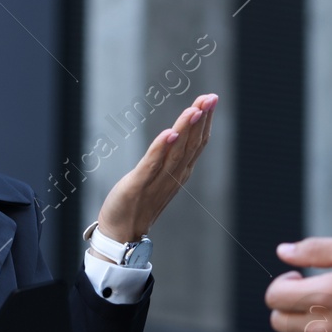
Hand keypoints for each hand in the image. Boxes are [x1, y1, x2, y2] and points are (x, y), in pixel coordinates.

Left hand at [94, 93, 217, 242]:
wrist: (120, 233)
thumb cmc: (139, 203)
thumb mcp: (160, 176)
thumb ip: (170, 157)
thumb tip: (179, 133)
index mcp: (179, 172)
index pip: (197, 143)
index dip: (205, 121)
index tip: (211, 99)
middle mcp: (173, 176)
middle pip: (191, 144)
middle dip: (201, 119)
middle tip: (210, 98)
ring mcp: (157, 182)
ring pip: (176, 152)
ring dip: (186, 129)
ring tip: (194, 110)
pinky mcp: (138, 185)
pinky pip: (152, 165)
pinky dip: (162, 148)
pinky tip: (169, 133)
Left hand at [264, 237, 331, 331]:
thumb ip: (312, 250)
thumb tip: (282, 252)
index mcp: (323, 296)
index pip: (274, 297)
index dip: (281, 284)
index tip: (299, 278)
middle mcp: (324, 326)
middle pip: (278, 321)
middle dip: (286, 304)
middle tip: (307, 292)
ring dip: (296, 324)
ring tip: (319, 309)